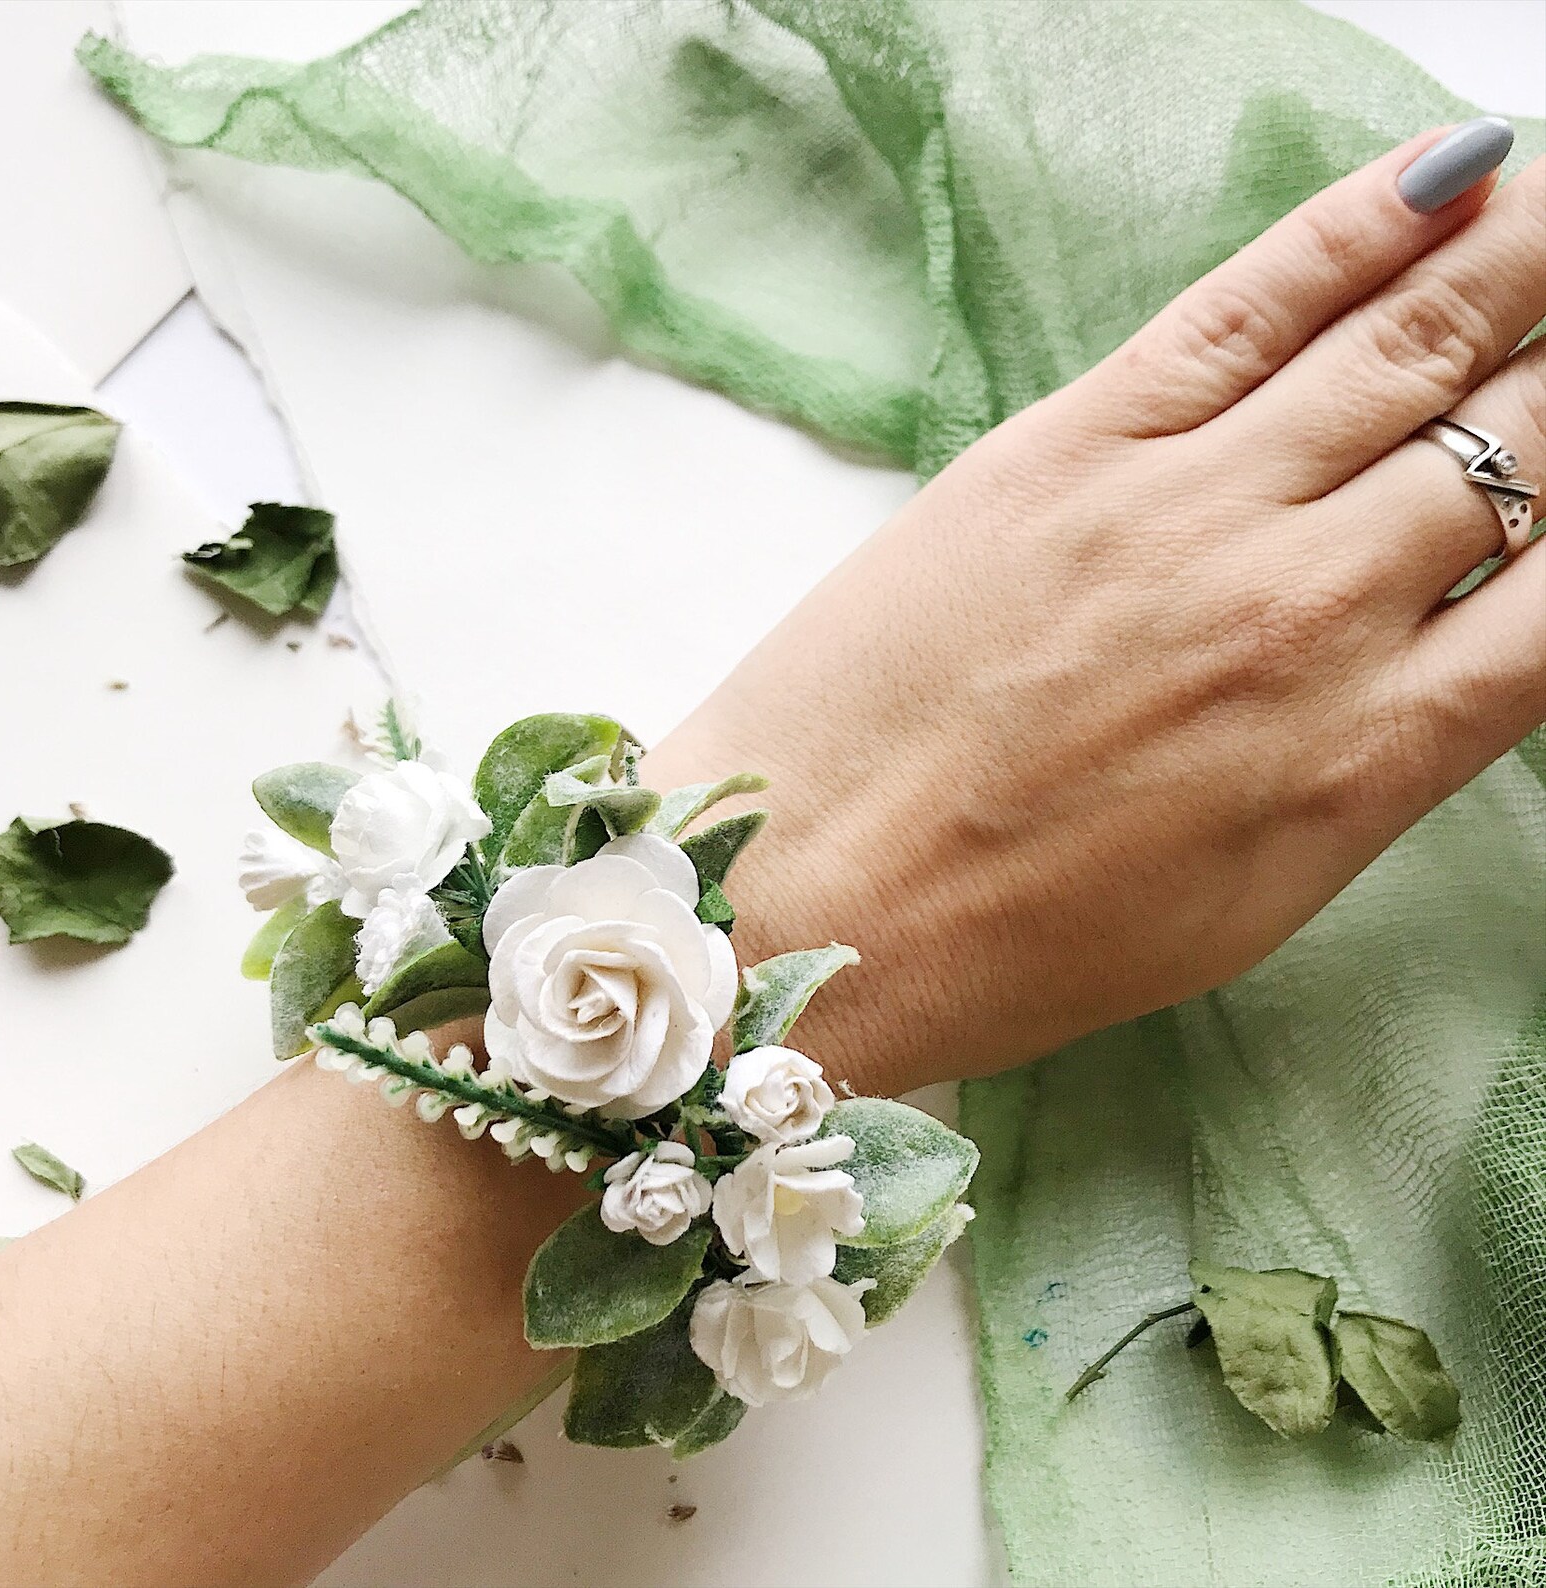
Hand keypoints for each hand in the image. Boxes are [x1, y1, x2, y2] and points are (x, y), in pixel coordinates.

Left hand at [644, 128, 1544, 1097]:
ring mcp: (1184, 517)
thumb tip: (1451, 649)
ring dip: (1520, 263)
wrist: (814, 900)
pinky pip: (1249, 307)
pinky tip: (1451, 175)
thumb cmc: (1016, 938)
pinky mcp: (1065, 451)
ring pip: (1406, 350)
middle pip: (1516, 444)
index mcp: (1363, 755)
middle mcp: (1304, 616)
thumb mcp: (1245, 894)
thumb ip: (1369, 764)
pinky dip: (1362, 231)